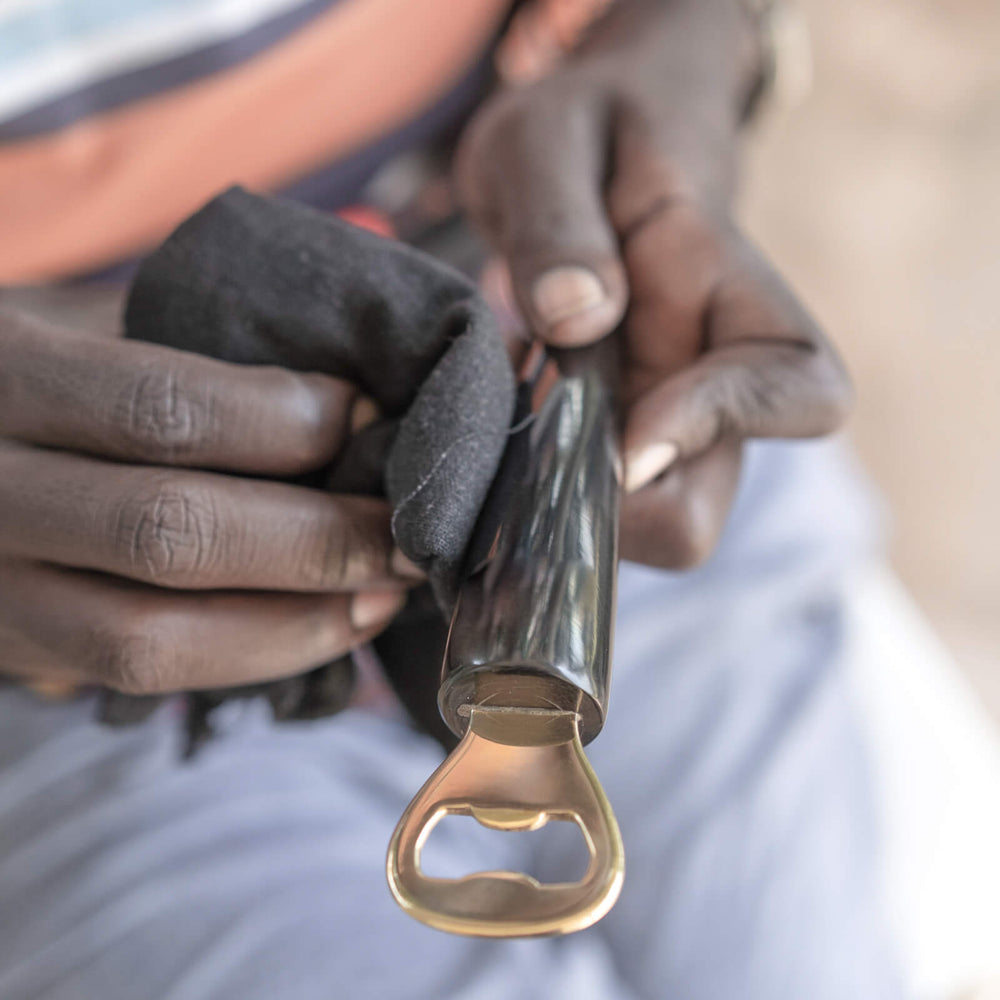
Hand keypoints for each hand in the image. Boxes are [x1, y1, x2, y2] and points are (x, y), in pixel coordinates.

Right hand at [0, 294, 416, 694]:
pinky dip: (248, 657)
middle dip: (317, 541)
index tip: (369, 420)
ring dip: (294, 624)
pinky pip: (139, 677)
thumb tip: (362, 399)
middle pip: (168, 535)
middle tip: (407, 537)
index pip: (164, 412)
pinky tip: (322, 626)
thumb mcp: (89, 322)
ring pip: (149, 640)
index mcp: (3, 374)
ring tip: (379, 595)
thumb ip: (197, 347)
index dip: (290, 423)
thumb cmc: (37, 370)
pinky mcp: (11, 650)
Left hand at [457, 0, 850, 566]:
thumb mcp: (552, 142)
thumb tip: (574, 317)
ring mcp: (657, 428)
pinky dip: (525, 499)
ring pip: (630, 529)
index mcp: (734, 298)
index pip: (799, 392)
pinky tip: (483, 439)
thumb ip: (560, 221)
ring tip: (494, 426)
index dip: (719, 423)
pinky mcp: (605, 446)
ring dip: (552, 505)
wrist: (582, 158)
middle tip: (523, 441)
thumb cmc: (583, 135)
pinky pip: (576, 511)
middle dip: (606, 505)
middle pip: (698, 511)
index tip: (623, 426)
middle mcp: (709, 385)